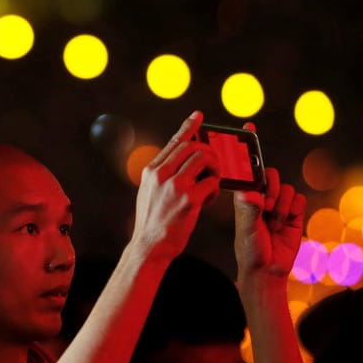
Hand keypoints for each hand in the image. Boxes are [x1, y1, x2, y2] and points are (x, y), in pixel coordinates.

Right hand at [130, 111, 219, 262]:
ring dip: (214, 168)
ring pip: (204, 159)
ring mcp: (175, 186)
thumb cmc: (153, 222)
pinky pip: (211, 183)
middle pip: (193, 147)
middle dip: (209, 152)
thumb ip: (163, 175)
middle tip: (214, 163)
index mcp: (152, 171)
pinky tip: (207, 200)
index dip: (188, 127)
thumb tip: (182, 160)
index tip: (198, 116)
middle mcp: (161, 174)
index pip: (174, 142)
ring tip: (211, 181)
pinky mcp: (189, 200)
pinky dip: (213, 190)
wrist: (149, 247)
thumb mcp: (150, 192)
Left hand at [232, 124, 305, 282]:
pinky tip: (285, 225)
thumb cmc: (250, 250)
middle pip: (271, 174)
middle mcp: (261, 195)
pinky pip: (299, 200)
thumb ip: (250, 210)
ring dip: (282, 207)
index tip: (249, 126)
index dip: (248, 147)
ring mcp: (278, 203)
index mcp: (245, 195)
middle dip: (271, 190)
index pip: (247, 167)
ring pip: (286, 189)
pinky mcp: (294, 212)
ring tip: (273, 224)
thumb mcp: (247, 230)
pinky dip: (293, 212)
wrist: (268, 271)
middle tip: (266, 207)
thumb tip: (251, 192)